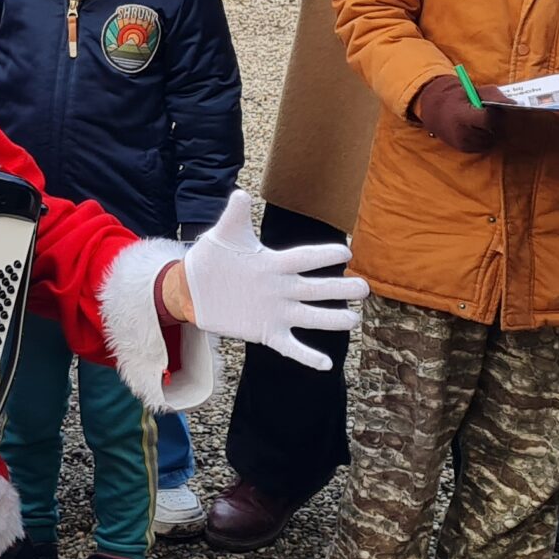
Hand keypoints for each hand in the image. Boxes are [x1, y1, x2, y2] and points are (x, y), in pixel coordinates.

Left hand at [171, 191, 364, 369]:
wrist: (194, 287)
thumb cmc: (214, 257)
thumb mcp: (224, 235)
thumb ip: (235, 216)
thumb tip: (240, 193)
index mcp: (274, 264)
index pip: (304, 258)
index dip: (324, 255)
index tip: (346, 252)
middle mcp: (281, 288)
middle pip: (316, 289)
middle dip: (339, 289)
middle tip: (364, 288)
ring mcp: (276, 312)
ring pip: (310, 317)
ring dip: (331, 319)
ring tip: (353, 320)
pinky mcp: (265, 332)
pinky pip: (290, 345)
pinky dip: (306, 356)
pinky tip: (326, 365)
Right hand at [412, 74, 496, 153]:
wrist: (437, 112)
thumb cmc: (459, 99)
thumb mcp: (475, 91)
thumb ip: (494, 96)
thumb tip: (515, 104)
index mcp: (462, 115)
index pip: (487, 119)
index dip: (495, 115)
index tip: (496, 110)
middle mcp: (462, 132)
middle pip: (491, 132)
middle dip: (496, 124)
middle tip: (493, 116)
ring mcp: (463, 143)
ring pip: (490, 140)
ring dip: (492, 132)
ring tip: (485, 123)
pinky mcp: (465, 150)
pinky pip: (484, 146)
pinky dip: (486, 138)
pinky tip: (481, 129)